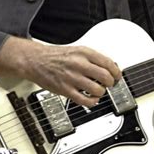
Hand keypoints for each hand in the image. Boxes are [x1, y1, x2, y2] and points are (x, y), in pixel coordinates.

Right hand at [0, 36, 121, 107]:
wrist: (36, 60)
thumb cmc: (56, 56)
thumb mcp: (77, 50)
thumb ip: (93, 58)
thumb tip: (110, 67)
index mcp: (84, 53)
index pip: (108, 63)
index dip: (116, 72)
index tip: (117, 76)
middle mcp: (79, 64)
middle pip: (105, 77)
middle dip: (111, 83)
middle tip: (109, 84)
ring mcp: (72, 78)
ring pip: (97, 90)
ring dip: (101, 92)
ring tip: (98, 91)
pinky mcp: (65, 90)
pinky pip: (85, 100)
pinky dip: (92, 102)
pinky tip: (91, 99)